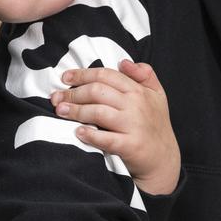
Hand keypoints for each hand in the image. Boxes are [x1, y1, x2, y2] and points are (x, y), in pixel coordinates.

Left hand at [51, 59, 180, 195]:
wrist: (164, 158)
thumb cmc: (156, 124)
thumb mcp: (157, 94)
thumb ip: (144, 73)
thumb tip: (123, 62)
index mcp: (138, 91)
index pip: (106, 75)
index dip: (83, 74)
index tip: (65, 78)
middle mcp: (136, 105)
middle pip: (98, 91)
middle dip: (73, 93)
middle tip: (57, 97)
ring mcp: (133, 126)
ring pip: (98, 112)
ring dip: (76, 111)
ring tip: (61, 111)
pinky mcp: (130, 146)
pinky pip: (106, 139)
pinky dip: (91, 135)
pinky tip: (78, 132)